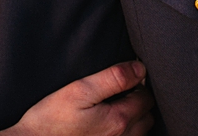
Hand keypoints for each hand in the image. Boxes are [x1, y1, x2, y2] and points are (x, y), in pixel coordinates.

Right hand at [4, 61, 153, 135]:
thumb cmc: (51, 120)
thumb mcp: (80, 90)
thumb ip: (113, 78)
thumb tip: (140, 68)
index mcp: (119, 120)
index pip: (146, 97)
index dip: (138, 83)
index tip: (125, 78)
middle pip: (146, 117)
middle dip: (139, 102)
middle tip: (120, 92)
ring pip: (139, 133)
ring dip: (135, 120)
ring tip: (114, 108)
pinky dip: (124, 134)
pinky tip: (107, 126)